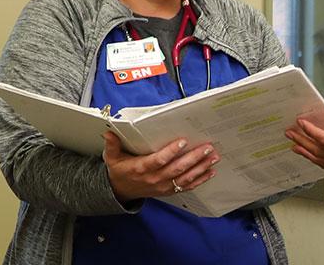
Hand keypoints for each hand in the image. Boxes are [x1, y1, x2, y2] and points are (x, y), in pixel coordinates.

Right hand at [102, 132, 218, 202]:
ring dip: (201, 168)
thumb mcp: (112, 158)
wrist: (121, 191)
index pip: (158, 160)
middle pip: (177, 169)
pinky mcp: (169, 190)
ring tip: (214, 157)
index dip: (171, 152)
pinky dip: (200, 180)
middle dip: (194, 158)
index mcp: (141, 169)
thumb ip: (112, 145)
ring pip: (185, 178)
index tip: (183, 141)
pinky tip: (211, 172)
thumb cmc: (120, 171)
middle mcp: (154, 179)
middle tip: (208, 148)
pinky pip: (187, 186)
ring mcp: (163, 186)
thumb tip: (109, 133)